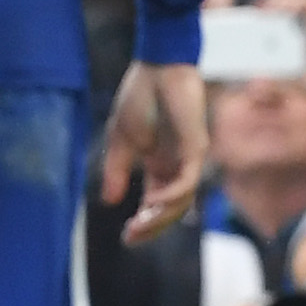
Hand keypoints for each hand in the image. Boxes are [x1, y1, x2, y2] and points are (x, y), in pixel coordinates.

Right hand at [104, 58, 208, 242]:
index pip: (156, 203)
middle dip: (152, 226)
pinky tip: (152, 204)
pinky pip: (188, 181)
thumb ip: (117, 170)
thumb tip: (108, 201)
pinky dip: (171, 195)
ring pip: (181, 200)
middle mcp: (177, 166)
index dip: (144, 222)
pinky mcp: (196, 148)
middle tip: (131, 237)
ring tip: (138, 225)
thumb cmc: (141, 98)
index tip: (126, 237)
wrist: (158, 68)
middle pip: (170, 208)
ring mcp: (189, 159)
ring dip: (161, 216)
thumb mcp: (121, 140)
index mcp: (160, 165)